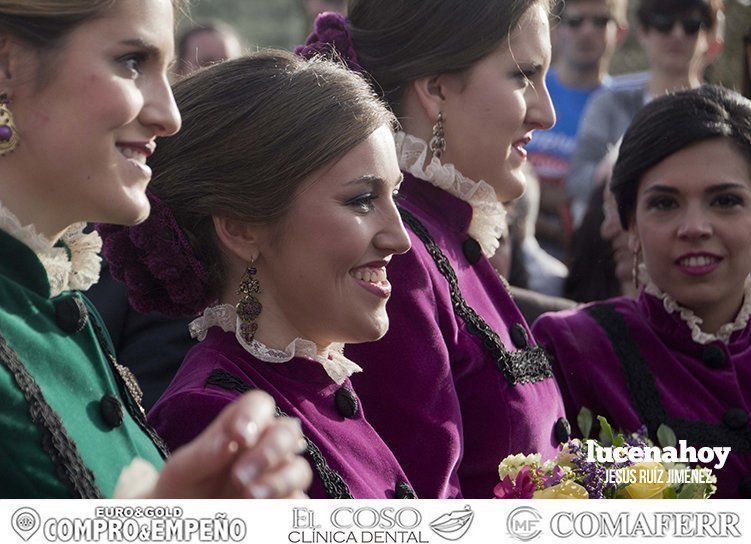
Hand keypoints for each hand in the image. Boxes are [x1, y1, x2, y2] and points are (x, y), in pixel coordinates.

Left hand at [149, 390, 311, 497]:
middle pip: (288, 432)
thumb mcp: (182, 470)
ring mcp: (277, 477)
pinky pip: (299, 503)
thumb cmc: (183, 487)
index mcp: (241, 427)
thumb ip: (205, 454)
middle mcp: (265, 447)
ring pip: (300, 469)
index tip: (240, 437)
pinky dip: (284, 506)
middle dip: (269, 452)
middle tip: (239, 477)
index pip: (260, 404)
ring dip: (279, 481)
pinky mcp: (284, 506)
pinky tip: (259, 512)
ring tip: (249, 497)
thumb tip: (231, 441)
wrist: (182, 518)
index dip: (255, 415)